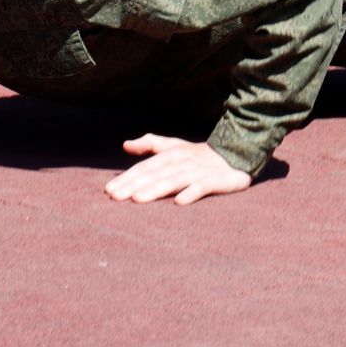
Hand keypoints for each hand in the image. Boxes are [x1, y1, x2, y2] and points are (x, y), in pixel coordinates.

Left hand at [103, 135, 252, 204]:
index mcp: (171, 155)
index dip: (127, 178)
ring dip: (156, 189)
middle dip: (134, 185)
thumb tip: (125, 145)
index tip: (109, 190)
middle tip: (116, 196)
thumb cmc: (198, 155)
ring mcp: (199, 171)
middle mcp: (182, 162)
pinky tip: (179, 202)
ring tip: (138, 199)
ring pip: (174, 180)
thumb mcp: (174, 147)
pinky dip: (191, 193)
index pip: (145, 168)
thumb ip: (150, 144)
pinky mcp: (217, 180)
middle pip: (155, 174)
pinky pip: (203, 187)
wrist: (236, 155)